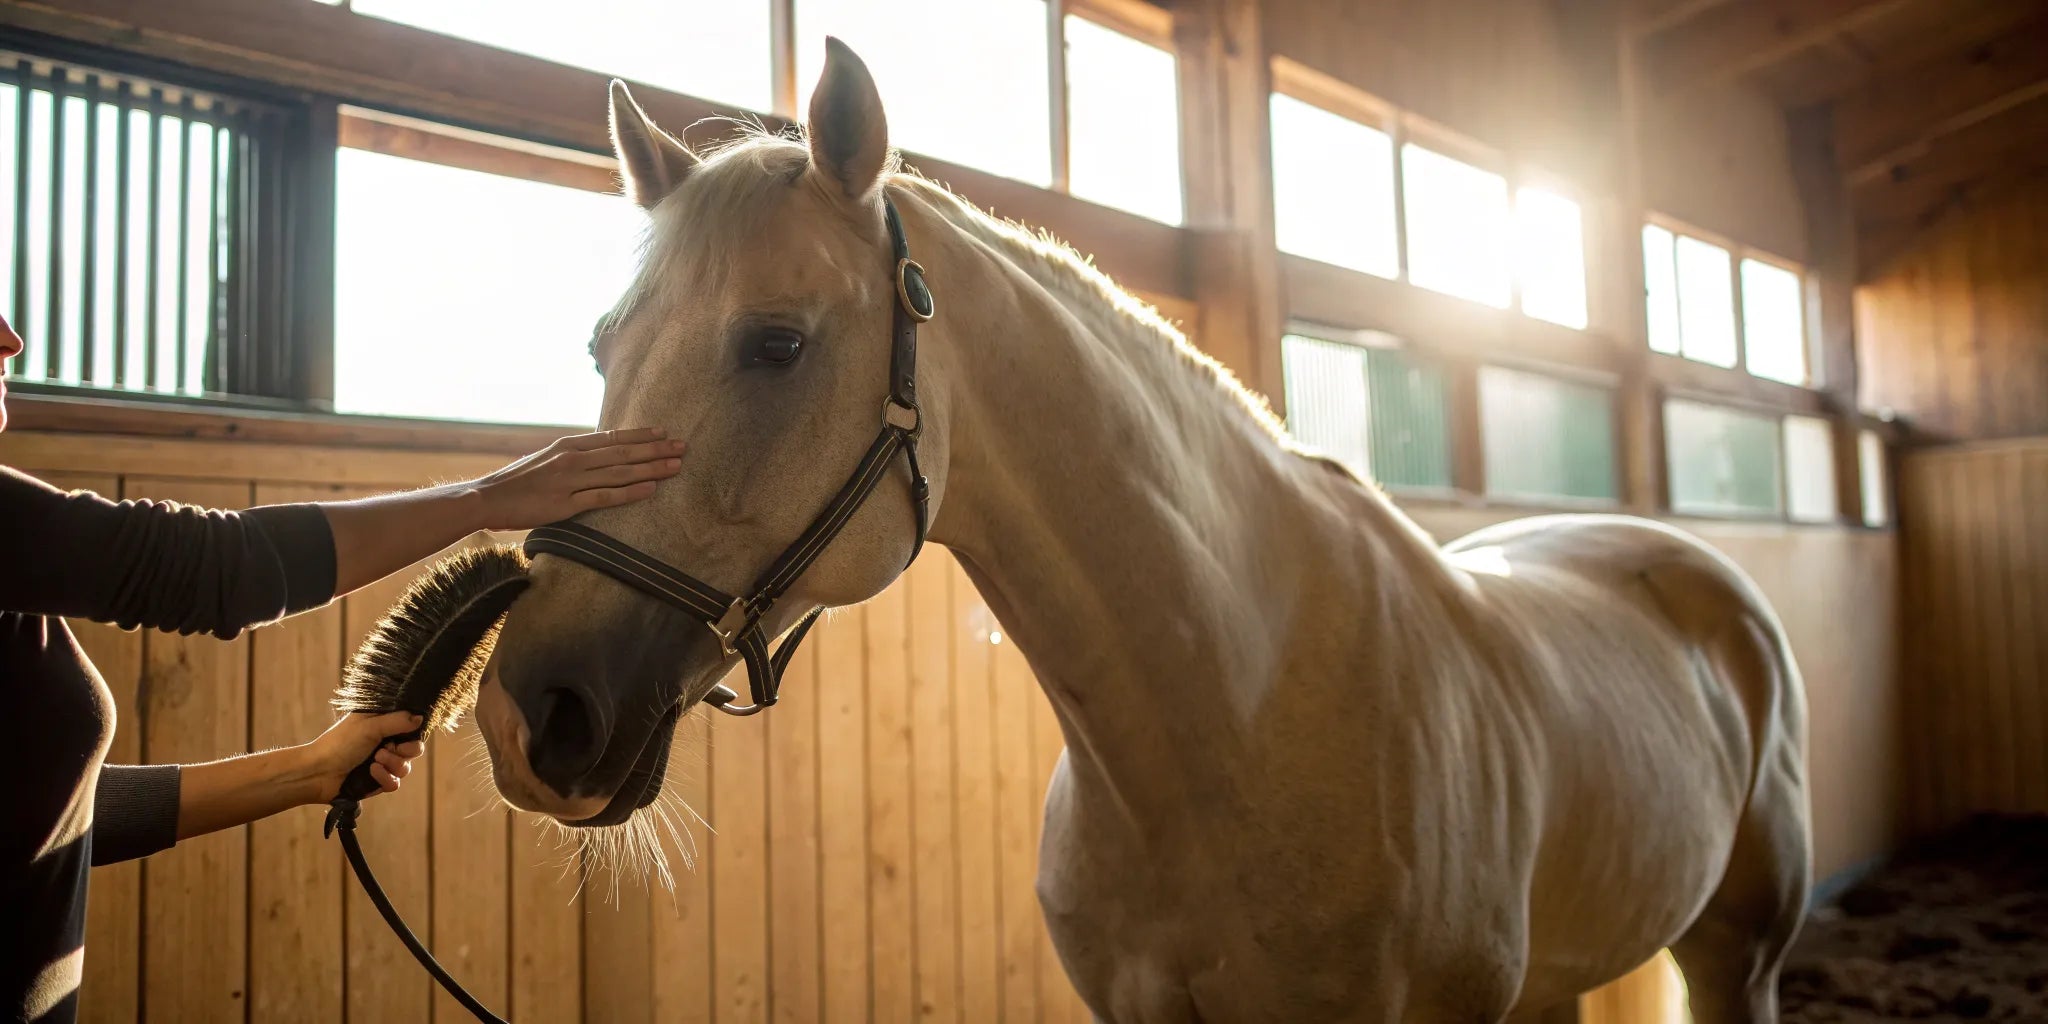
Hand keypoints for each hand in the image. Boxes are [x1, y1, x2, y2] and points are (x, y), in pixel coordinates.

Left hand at [299, 710, 427, 804]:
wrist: (318, 773)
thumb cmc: (339, 744)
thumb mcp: (370, 726)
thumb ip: (398, 721)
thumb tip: (421, 717)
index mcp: (383, 724)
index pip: (411, 726)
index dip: (413, 732)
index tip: (406, 734)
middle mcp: (385, 743)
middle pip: (414, 748)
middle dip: (405, 751)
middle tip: (389, 748)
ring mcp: (382, 763)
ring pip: (406, 767)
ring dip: (392, 765)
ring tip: (374, 762)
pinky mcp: (378, 782)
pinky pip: (395, 783)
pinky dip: (385, 779)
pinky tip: (371, 774)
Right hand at [472, 427, 684, 530]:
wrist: (487, 497)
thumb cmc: (517, 481)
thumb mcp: (546, 459)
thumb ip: (572, 456)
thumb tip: (597, 455)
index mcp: (568, 445)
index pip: (612, 437)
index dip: (640, 435)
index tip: (663, 431)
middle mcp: (572, 459)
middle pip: (622, 452)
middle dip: (655, 449)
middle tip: (683, 446)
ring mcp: (570, 481)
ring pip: (619, 472)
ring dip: (651, 468)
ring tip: (676, 466)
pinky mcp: (566, 504)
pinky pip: (604, 497)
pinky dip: (630, 493)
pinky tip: (651, 489)